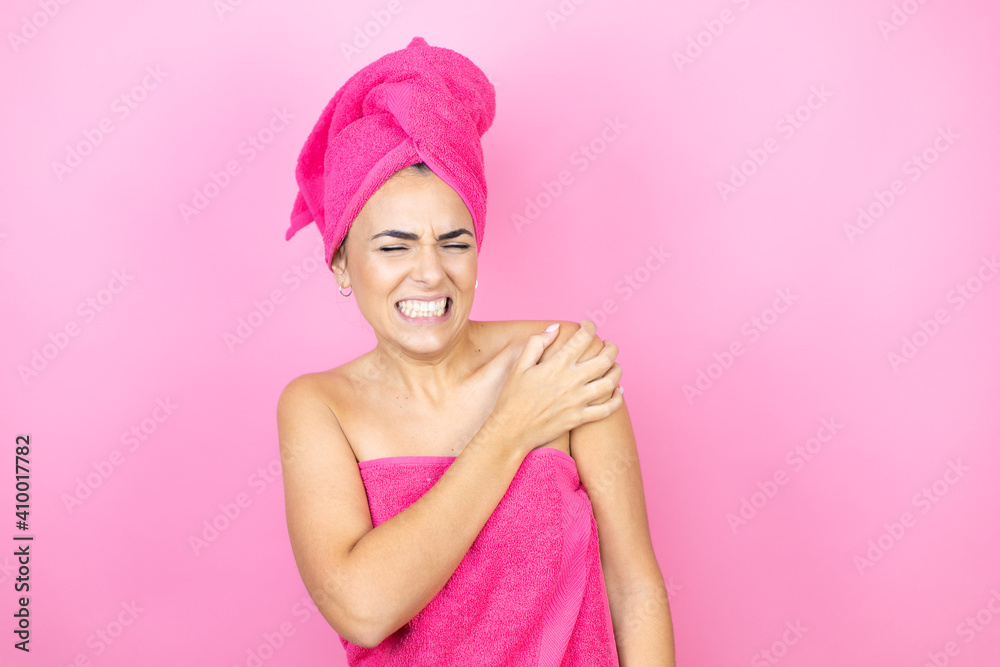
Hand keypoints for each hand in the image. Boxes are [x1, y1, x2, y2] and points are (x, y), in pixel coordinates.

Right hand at [488, 321, 622, 454]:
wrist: (511, 431)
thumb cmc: (512, 398)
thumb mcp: (519, 366)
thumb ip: (536, 343)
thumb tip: (555, 328)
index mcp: (557, 365)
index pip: (583, 338)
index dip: (590, 327)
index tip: (588, 326)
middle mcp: (571, 381)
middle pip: (605, 359)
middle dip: (611, 348)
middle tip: (608, 345)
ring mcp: (578, 401)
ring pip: (611, 382)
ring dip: (617, 370)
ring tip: (615, 365)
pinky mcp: (580, 418)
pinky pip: (607, 409)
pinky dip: (617, 399)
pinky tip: (618, 392)